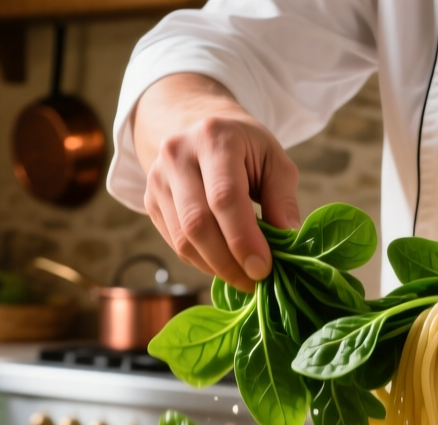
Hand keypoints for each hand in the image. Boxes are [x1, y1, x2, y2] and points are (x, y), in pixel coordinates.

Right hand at [132, 74, 301, 291]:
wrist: (203, 129)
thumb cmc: (246, 148)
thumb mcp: (275, 160)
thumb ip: (282, 199)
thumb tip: (287, 241)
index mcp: (213, 138)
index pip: (224, 197)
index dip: (243, 239)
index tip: (263, 269)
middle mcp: (177, 155)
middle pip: (197, 223)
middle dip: (228, 262)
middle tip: (254, 282)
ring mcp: (157, 179)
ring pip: (182, 240)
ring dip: (215, 267)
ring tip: (242, 277)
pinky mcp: (150, 201)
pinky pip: (175, 244)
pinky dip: (201, 262)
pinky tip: (223, 263)